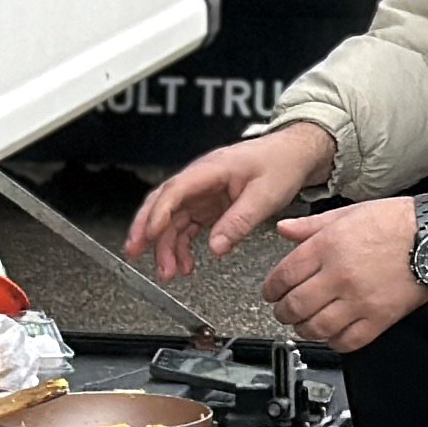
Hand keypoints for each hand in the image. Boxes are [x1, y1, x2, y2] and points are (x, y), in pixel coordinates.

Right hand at [126, 121, 337, 280]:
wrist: (293, 154)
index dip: (159, 214)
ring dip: (166, 246)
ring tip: (169, 272)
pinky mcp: (208, 204)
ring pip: (172, 220)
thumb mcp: (265, 195)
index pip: (175, 190)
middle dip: (145, 229)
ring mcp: (202, 192)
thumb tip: (216, 247)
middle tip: (135, 253)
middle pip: (163, 204)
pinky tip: (185, 264)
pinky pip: (187, 226)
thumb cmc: (280, 164)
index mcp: (211, 169)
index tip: (149, 236)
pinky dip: (182, 246)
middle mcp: (201, 179)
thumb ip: (239, 221)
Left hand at [263, 195, 427, 352]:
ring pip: (316, 328)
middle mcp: (339, 275)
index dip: (271, 289)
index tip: (271, 292)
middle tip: (283, 311)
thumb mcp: (348, 213)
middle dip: (282, 312)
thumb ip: (310, 225)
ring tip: (304, 324)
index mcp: (327, 246)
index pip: (283, 276)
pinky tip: (332, 334)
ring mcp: (359, 300)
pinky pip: (348, 341)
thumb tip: (283, 229)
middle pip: (295, 306)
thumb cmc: (396, 221)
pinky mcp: (380, 318)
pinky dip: (334, 342)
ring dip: (304, 329)